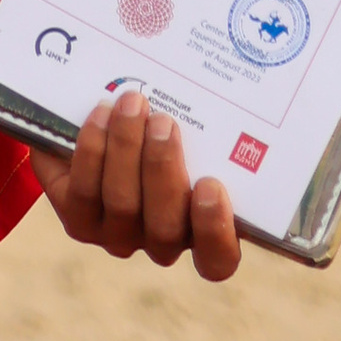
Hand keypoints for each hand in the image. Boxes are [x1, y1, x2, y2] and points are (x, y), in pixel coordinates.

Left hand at [27, 90, 240, 281]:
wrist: (93, 119)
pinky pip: (83, 193)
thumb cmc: (160, 124)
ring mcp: (116, 233)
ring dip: (126, 150)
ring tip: (131, 104)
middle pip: (166, 229)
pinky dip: (92, 150)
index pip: (218, 258)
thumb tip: (263, 82)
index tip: (211, 185)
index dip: (216, 230)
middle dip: (162, 169)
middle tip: (163, 121)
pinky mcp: (77, 218)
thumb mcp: (194, 124)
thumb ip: (213, 122)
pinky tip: (100, 114)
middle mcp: (159, 239)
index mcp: (199, 227)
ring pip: (122, 206)